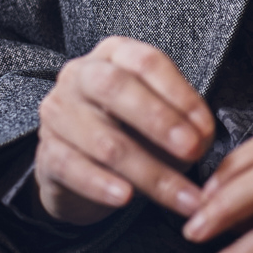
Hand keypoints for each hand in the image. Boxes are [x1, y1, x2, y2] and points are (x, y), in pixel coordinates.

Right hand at [35, 36, 214, 224]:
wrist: (81, 167)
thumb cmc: (130, 131)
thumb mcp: (162, 119)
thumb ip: (184, 123)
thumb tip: (202, 138)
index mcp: (115, 55)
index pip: (147, 63)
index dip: (180, 95)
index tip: (206, 129)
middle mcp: (81, 75)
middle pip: (116, 89)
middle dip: (159, 121)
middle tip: (192, 151)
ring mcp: (58, 112)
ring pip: (103, 139)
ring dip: (147, 171)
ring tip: (178, 194)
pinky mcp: (46, 152)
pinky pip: (73, 168)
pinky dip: (102, 184)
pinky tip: (126, 198)